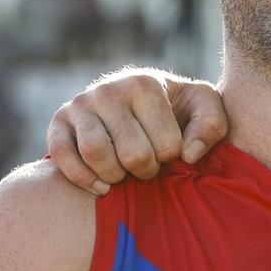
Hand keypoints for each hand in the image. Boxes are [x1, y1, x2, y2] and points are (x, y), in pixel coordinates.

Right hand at [46, 68, 228, 193]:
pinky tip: (103, 186)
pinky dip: (82, 178)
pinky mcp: (58, 122)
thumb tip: (190, 155)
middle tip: (149, 166)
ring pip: (95, 154)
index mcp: (145, 84)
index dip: (172, 158)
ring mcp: (80, 104)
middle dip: (146, 170)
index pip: (167, 144)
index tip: (171, 152)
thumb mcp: (204, 106)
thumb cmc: (176, 107)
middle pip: (132, 153)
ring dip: (115, 176)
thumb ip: (212, 124)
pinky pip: (61, 156)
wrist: (136, 100)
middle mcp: (109, 90)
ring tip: (126, 173)